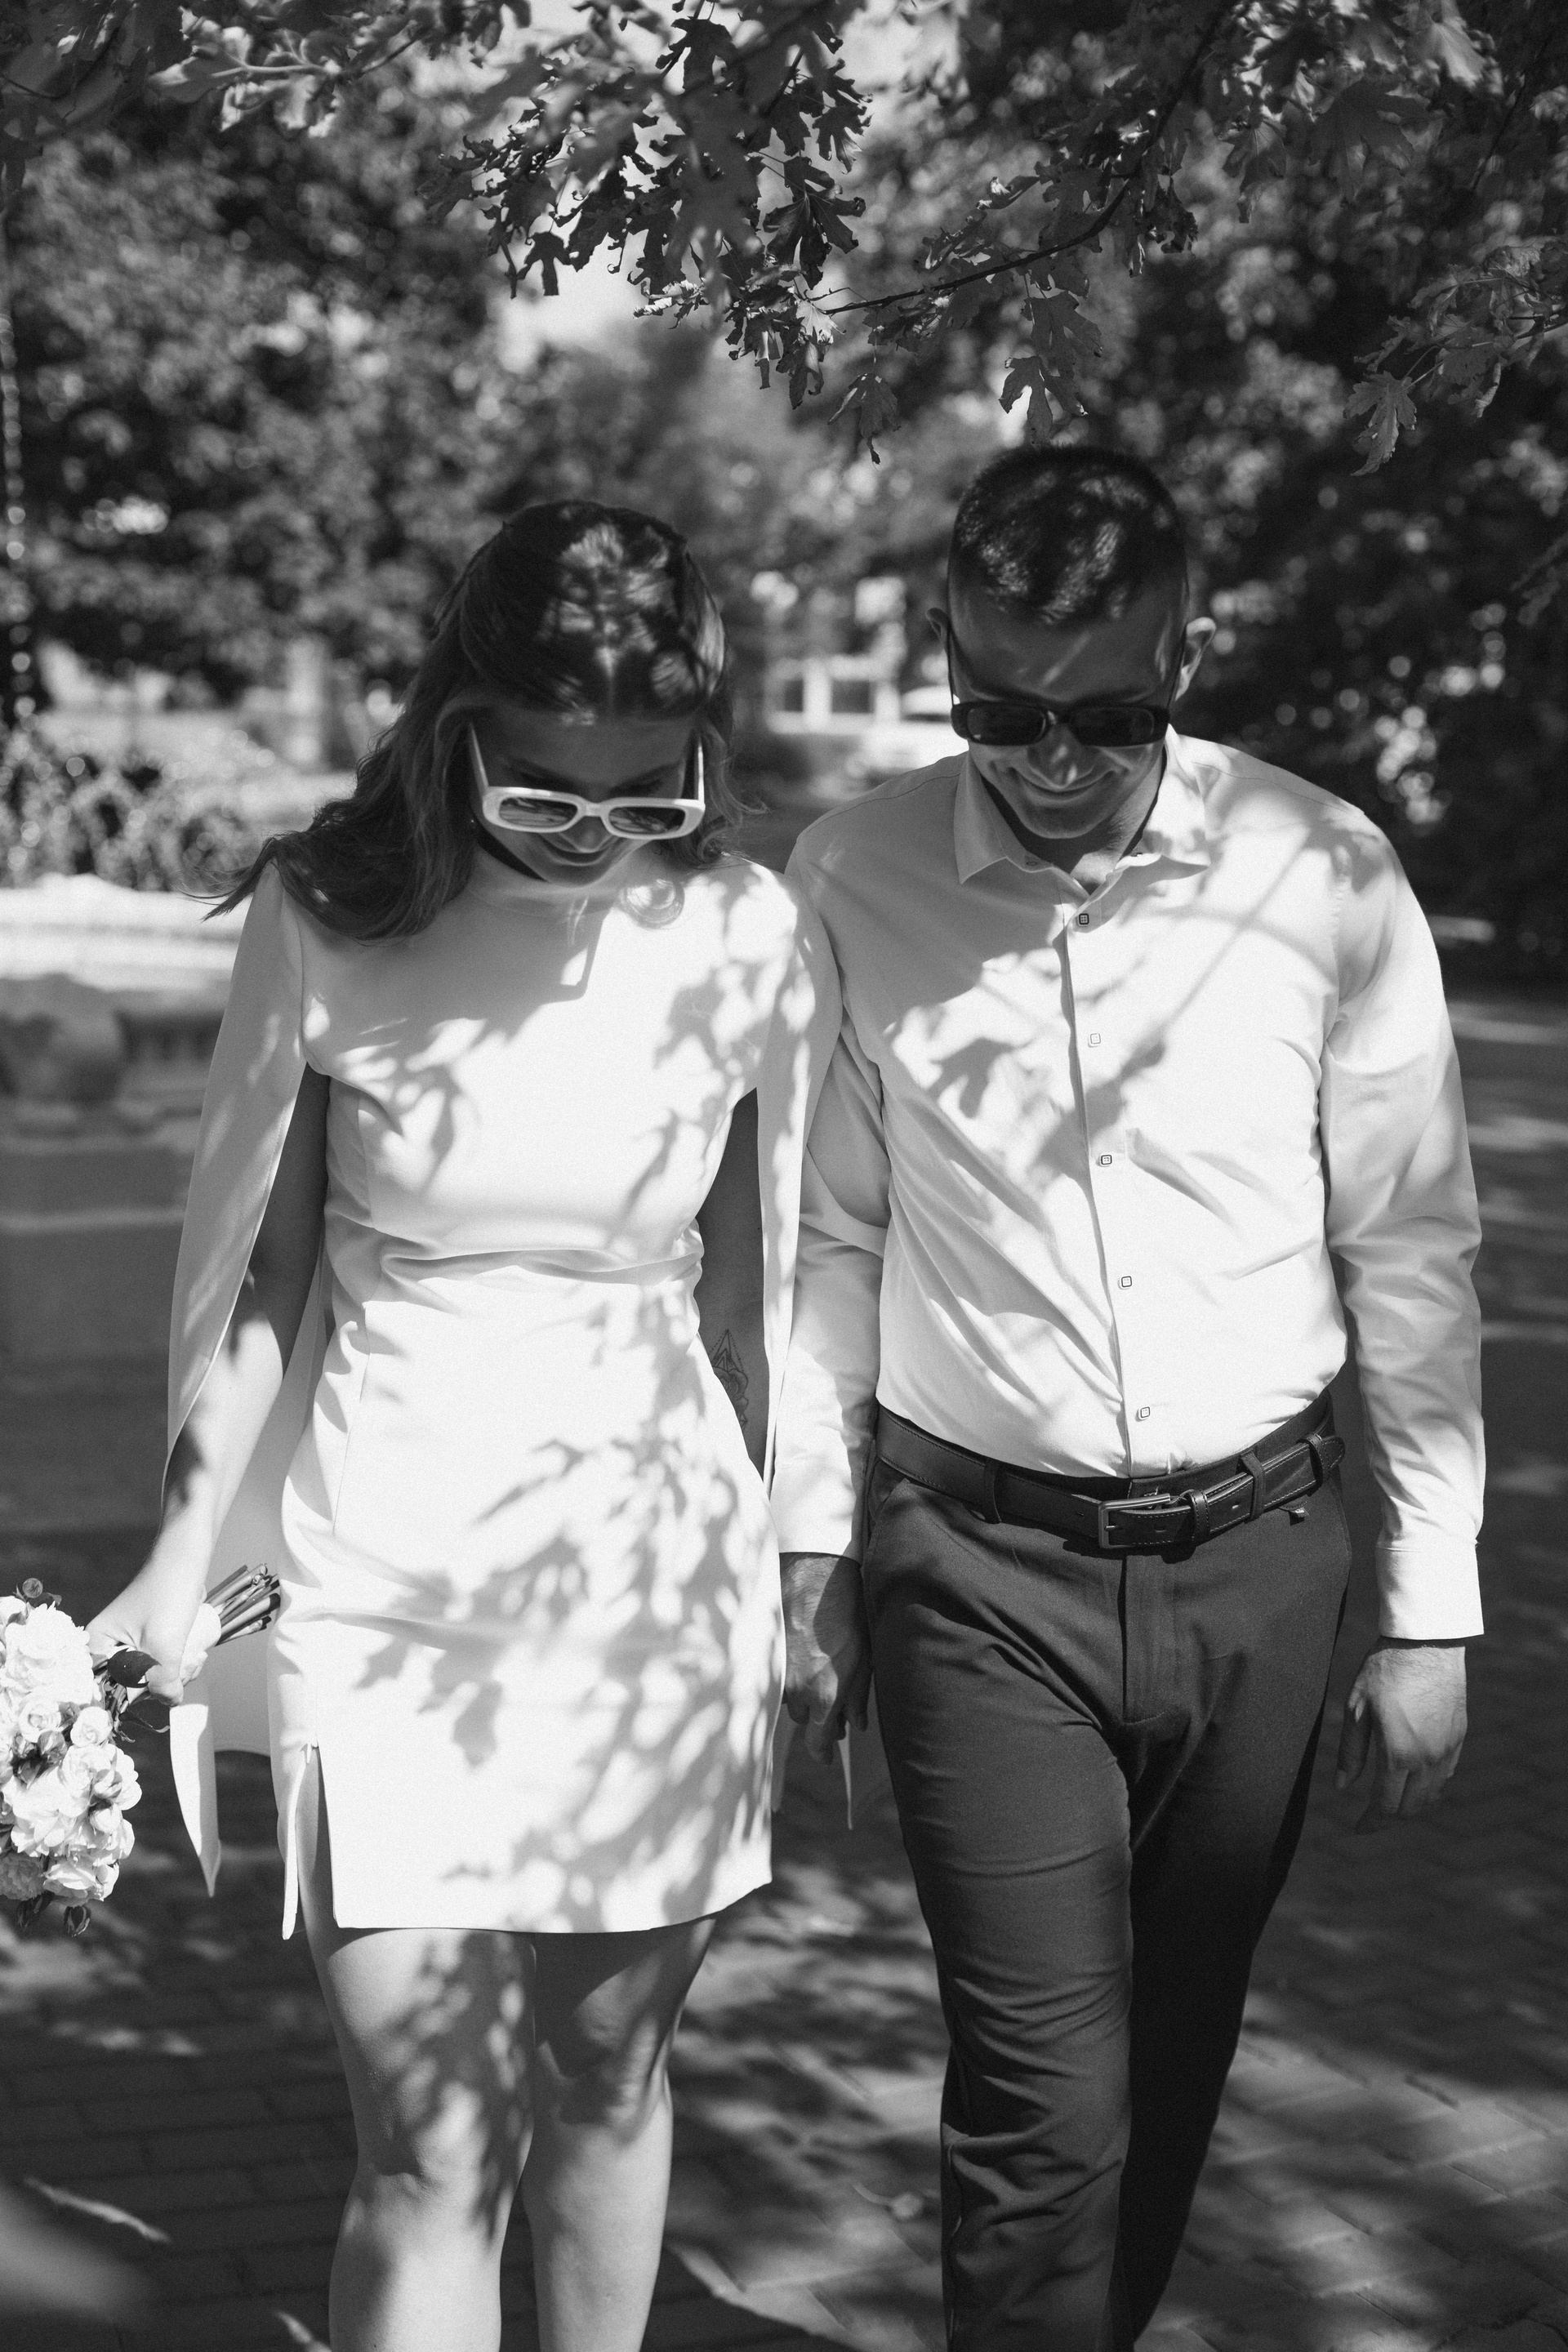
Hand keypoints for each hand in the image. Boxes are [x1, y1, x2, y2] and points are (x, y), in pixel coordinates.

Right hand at [86, 1552, 208, 1703]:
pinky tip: (195, 1654)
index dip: (132, 1698)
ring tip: (193, 1656)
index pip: (106, 1689)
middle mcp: (108, 1645)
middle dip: (161, 1684)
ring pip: (151, 1675)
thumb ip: (162, 1681)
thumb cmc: (168, 1593)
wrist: (187, 1558)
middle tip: (183, 1669)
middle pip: (131, 1685)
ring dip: (175, 1673)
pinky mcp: (150, 1638)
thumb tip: (168, 1703)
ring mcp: (130, 1641)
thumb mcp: (165, 1644)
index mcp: (96, 1645)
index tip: (157, 1696)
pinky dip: (178, 1663)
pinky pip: (161, 1662)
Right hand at [780, 1552, 872, 1762]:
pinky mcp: (765, 1656)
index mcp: (824, 1695)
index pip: (818, 1742)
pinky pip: (775, 1677)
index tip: (827, 1759)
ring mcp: (778, 1673)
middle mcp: (797, 1691)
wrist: (814, 1577)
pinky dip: (787, 1673)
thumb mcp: (863, 1659)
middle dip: (817, 1712)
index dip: (823, 1754)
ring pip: (788, 1698)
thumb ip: (857, 1698)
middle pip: (804, 1719)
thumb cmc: (845, 1614)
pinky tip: (800, 1655)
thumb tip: (855, 1724)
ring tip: (815, 1667)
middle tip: (830, 1695)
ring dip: (801, 1692)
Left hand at [1334, 1640, 1466, 1831]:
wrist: (1427, 1643)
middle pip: (1411, 1809)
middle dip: (1389, 1818)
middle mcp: (1427, 1760)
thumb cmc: (1384, 1671)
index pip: (1385, 1806)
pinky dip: (1429, 1787)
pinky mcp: (1458, 1739)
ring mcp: (1447, 1751)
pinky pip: (1445, 1776)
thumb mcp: (1357, 1708)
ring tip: (1390, 1801)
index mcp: (1398, 1754)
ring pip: (1431, 1796)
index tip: (1357, 1829)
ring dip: (1411, 1805)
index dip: (1370, 1823)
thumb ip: (1351, 1752)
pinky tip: (1413, 1780)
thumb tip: (1342, 1788)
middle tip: (1370, 1818)